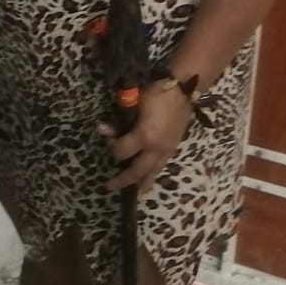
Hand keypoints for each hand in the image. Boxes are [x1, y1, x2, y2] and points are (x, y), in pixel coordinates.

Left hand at [99, 81, 193, 195]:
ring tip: (136, 195)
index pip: (122, 151)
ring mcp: (166, 150)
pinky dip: (154, 174)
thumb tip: (102, 129)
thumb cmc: (156, 93)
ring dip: (142, 184)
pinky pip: (161, 166)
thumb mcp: (134, 103)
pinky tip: (151, 177)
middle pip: (137, 171)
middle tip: (109, 187)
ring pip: (152, 173)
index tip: (107, 140)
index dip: (112, 148)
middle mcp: (156, 149)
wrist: (183, 89)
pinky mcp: (173, 148)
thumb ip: (119, 119)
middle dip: (122, 180)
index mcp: (145, 137)